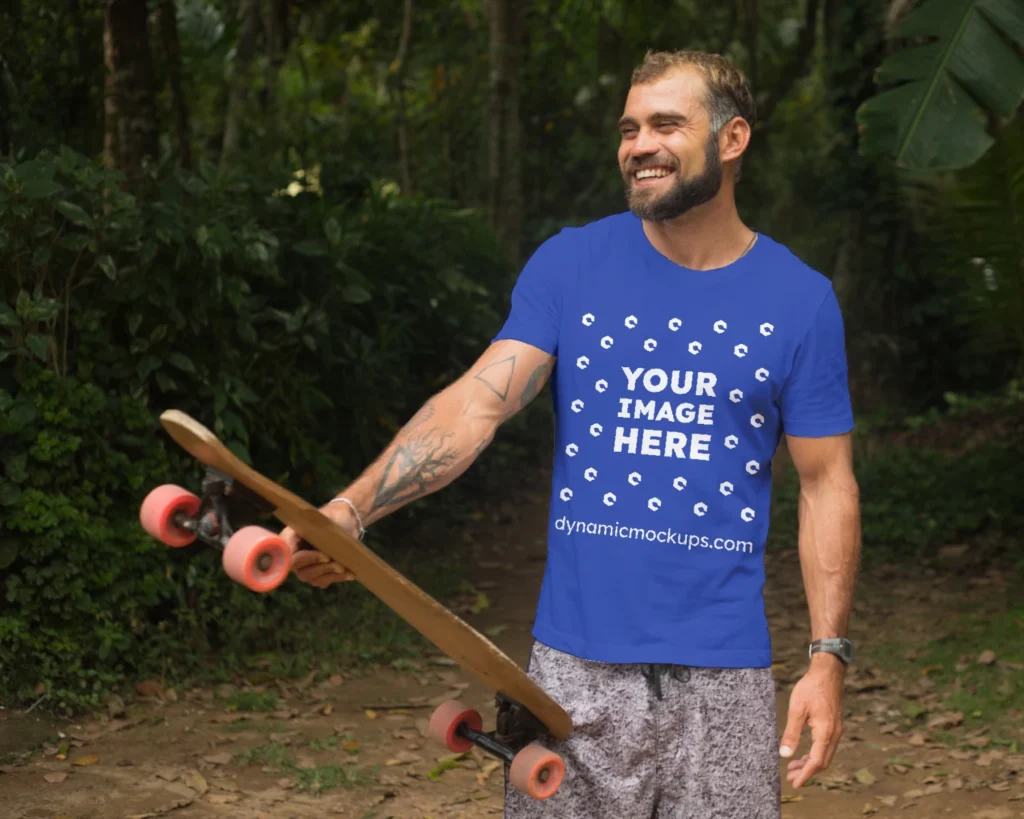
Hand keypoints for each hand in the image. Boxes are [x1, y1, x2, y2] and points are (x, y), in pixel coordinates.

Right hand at [280, 502, 359, 587]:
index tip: (324, 555)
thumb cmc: (332, 517)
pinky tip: (350, 573)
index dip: (305, 559)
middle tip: (336, 561)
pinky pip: (323, 582)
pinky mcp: (319, 574)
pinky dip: (337, 578)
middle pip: (301, 571)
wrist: (347, 522)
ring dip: (329, 574)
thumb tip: (302, 539)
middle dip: (320, 567)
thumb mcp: (321, 519)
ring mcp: (306, 567)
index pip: (289, 557)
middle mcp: (295, 556)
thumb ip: (309, 527)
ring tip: (344, 567)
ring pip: (312, 578)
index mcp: (291, 540)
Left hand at [778, 655, 844, 788]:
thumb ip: (791, 733)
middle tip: (790, 776)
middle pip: (822, 762)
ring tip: (792, 767)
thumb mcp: (796, 709)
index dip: (805, 774)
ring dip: (809, 763)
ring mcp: (835, 730)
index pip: (816, 762)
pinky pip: (825, 747)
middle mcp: (834, 735)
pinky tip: (803, 753)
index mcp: (825, 733)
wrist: (827, 673)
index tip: (794, 783)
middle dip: (806, 771)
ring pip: (824, 755)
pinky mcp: (833, 726)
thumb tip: (784, 754)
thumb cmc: (811, 688)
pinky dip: (814, 754)